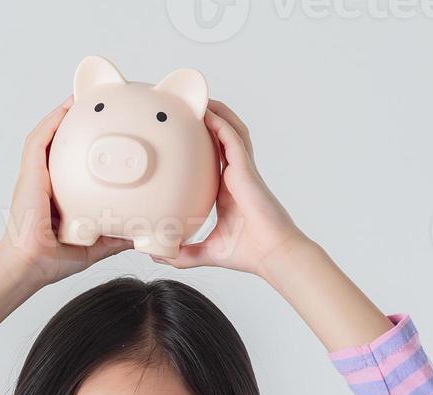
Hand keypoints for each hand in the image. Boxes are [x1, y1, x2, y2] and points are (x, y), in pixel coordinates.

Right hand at [0, 96, 132, 290]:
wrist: (31, 266)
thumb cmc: (54, 259)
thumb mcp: (95, 244)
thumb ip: (115, 236)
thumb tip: (141, 233)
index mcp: (60, 194)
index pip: (74, 163)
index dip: (86, 145)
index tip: (105, 131)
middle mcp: (47, 181)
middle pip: (61, 143)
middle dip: (77, 122)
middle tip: (97, 103)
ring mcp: (36, 176)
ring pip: (48, 135)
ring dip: (62, 114)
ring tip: (80, 96)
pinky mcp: (29, 174)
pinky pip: (38, 141)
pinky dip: (51, 122)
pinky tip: (65, 108)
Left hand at [151, 99, 309, 279]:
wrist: (273, 255)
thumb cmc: (249, 254)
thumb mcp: (207, 252)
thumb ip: (183, 254)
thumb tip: (159, 256)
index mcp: (226, 192)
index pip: (213, 161)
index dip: (201, 146)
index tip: (184, 138)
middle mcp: (235, 177)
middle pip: (223, 140)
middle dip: (209, 122)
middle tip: (190, 109)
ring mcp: (243, 171)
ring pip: (231, 132)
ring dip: (217, 115)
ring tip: (199, 100)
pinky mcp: (247, 170)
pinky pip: (233, 140)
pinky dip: (221, 124)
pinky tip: (208, 113)